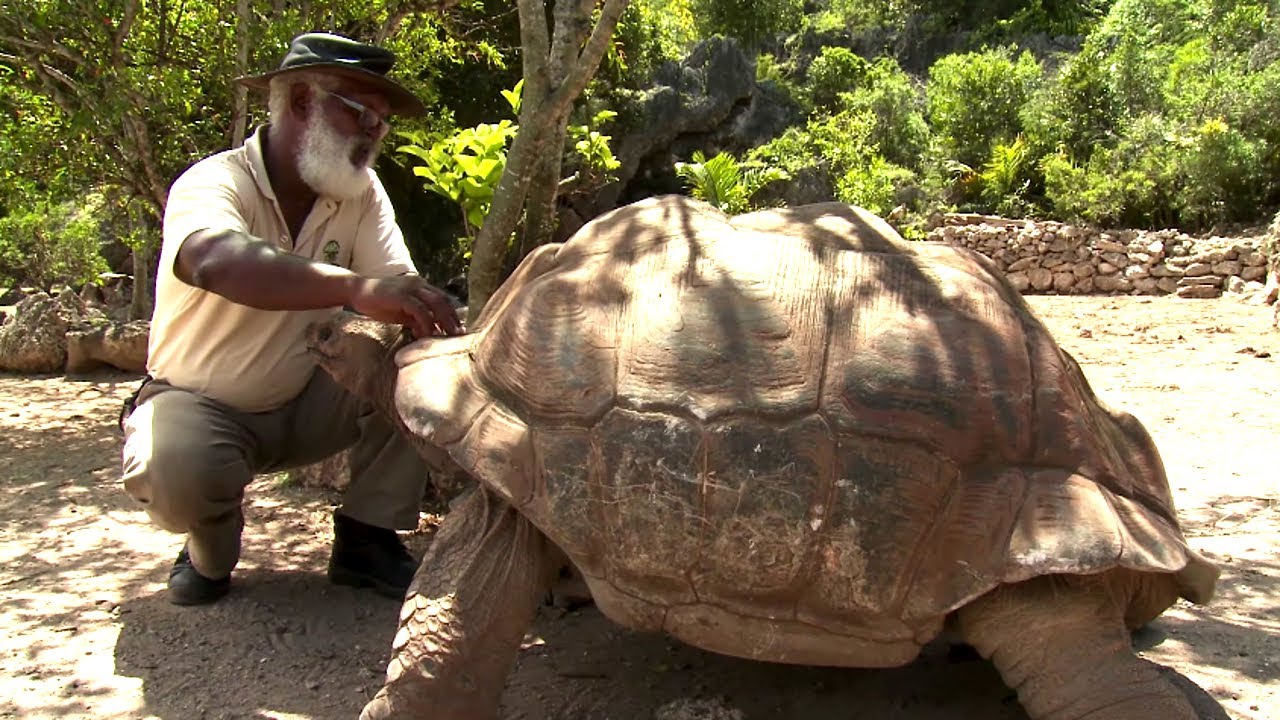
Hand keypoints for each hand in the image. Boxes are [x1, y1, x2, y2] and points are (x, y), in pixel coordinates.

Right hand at [349, 276, 463, 337]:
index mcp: (420, 286)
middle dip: (452, 318)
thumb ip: (416, 319)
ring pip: (435, 303)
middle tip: (458, 335)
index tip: (457, 329)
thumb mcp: (402, 313)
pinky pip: (419, 310)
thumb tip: (430, 332)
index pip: (442, 299)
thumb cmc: (378, 303)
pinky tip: (427, 334)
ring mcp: (410, 288)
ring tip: (447, 336)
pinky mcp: (401, 295)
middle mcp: (419, 284)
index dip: (452, 314)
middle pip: (443, 300)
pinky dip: (426, 322)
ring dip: (444, 321)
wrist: (356, 291)